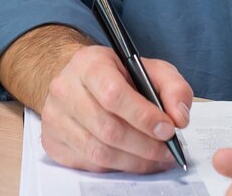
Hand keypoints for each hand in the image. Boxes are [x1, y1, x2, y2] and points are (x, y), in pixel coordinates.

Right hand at [39, 44, 193, 173]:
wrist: (77, 80)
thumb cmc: (115, 75)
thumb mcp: (149, 69)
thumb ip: (173, 87)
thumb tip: (179, 117)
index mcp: (89, 64)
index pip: (114, 94)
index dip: (144, 117)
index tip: (168, 129)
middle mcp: (65, 89)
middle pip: (108, 128)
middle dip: (145, 146)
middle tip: (167, 151)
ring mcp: (54, 117)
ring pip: (98, 151)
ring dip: (134, 161)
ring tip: (155, 159)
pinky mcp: (52, 141)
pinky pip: (88, 164)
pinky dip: (116, 167)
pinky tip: (133, 160)